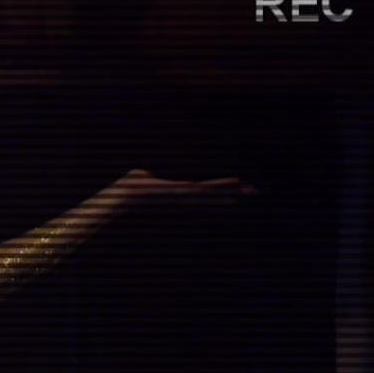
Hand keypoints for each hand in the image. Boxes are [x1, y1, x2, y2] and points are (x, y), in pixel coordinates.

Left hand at [109, 169, 259, 207]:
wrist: (118, 198)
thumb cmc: (124, 192)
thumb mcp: (138, 179)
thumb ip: (145, 176)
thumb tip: (146, 174)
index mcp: (178, 194)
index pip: (205, 191)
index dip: (222, 191)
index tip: (240, 190)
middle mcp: (183, 197)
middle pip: (213, 193)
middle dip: (233, 191)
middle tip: (255, 190)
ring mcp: (180, 196)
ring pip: (209, 191)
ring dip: (227, 188)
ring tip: (247, 186)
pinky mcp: (174, 193)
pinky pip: (197, 190)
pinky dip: (212, 188)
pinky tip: (221, 185)